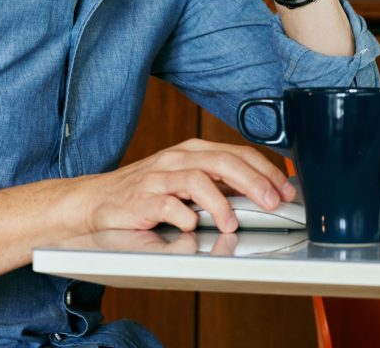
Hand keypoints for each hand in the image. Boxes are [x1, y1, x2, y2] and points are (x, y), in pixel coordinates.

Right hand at [73, 138, 296, 233]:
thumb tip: (258, 197)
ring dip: (220, 203)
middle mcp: (178, 159)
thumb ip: (217, 186)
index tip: (286, 190)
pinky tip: (192, 227)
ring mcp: (158, 177)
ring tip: (232, 223)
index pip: (237, 154)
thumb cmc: (145, 195)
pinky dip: (184, 216)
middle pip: (223, 161)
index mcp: (193, 152)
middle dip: (254, 182)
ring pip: (198, 179)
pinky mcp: (140, 200)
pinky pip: (167, 205)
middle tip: (273, 203)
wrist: (94, 203)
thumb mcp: (185, 183)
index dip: (266, 171)